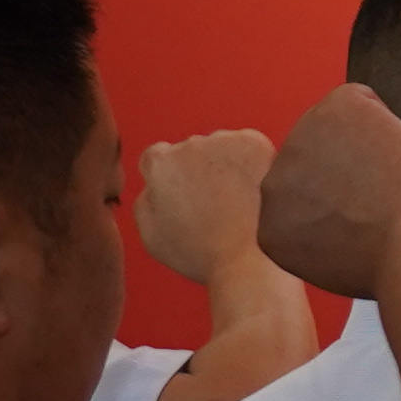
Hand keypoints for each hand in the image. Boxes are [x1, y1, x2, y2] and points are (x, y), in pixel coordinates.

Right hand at [135, 129, 280, 288]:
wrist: (244, 259)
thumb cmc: (197, 252)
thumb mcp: (151, 231)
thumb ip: (146, 197)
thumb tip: (153, 181)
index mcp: (159, 163)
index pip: (158, 156)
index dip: (171, 177)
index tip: (186, 194)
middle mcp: (189, 145)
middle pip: (191, 149)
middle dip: (199, 169)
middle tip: (214, 203)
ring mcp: (223, 142)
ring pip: (221, 146)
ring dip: (226, 164)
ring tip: (236, 201)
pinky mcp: (255, 143)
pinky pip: (249, 146)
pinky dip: (252, 162)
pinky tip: (254, 190)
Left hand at [247, 85, 400, 302]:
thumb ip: (374, 141)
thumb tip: (357, 168)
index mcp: (339, 105)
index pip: (349, 124)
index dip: (376, 150)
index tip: (393, 172)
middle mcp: (298, 134)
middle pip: (316, 157)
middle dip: (337, 176)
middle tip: (374, 204)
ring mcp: (279, 183)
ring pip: (298, 196)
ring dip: (319, 209)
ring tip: (360, 230)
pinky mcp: (270, 229)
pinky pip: (290, 236)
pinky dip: (311, 246)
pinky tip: (344, 250)